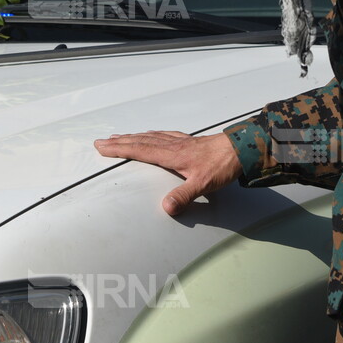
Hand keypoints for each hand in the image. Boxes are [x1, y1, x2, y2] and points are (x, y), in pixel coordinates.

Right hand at [94, 131, 241, 215]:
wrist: (241, 148)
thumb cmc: (222, 166)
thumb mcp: (203, 184)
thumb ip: (184, 196)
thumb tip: (166, 208)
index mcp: (172, 155)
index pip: (139, 150)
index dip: (119, 149)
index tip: (102, 146)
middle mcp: (173, 145)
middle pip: (140, 141)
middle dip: (119, 141)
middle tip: (101, 141)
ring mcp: (181, 141)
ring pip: (151, 136)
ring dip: (133, 137)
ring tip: (120, 137)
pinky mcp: (190, 141)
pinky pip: (164, 135)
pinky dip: (152, 134)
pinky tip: (152, 135)